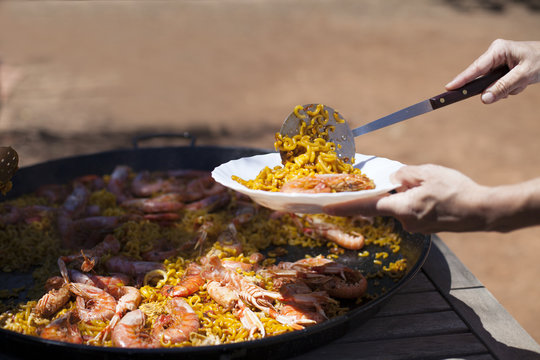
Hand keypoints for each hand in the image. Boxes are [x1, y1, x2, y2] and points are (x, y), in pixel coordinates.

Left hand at [324, 165, 491, 233]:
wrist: (483, 212)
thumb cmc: (455, 190)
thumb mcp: (427, 173)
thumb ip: (404, 175)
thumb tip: (393, 180)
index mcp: (400, 208)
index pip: (364, 207)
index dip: (343, 206)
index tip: (325, 208)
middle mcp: (404, 221)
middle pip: (386, 204)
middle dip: (388, 192)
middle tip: (406, 182)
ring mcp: (416, 227)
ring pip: (402, 206)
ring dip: (406, 195)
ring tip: (431, 186)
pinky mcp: (426, 228)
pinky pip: (413, 211)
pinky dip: (417, 201)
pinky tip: (434, 194)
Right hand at [445, 39, 539, 103]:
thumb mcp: (523, 75)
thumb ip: (503, 87)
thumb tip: (483, 99)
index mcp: (498, 50)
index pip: (476, 68)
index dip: (462, 79)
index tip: (449, 88)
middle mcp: (494, 55)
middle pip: (482, 79)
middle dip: (497, 87)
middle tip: (513, 87)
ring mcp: (496, 63)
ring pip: (491, 85)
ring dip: (506, 89)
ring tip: (522, 82)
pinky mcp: (499, 71)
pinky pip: (497, 86)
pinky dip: (509, 89)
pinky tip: (520, 83)